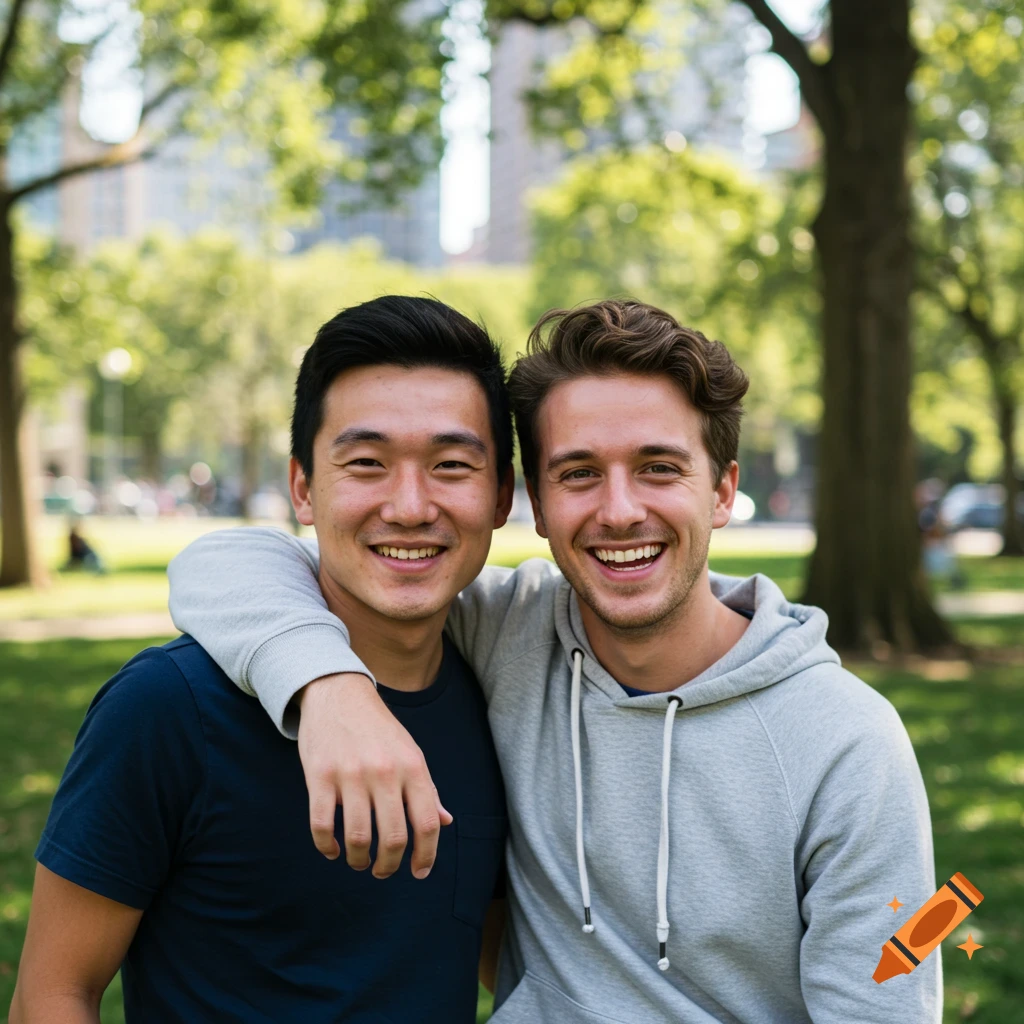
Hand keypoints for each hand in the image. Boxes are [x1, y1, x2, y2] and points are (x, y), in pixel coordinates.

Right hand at [297, 673, 452, 877]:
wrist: (339, 693)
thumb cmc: (379, 729)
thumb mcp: (411, 753)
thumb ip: (426, 790)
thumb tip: (444, 822)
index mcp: (413, 767)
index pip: (426, 823)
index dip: (426, 855)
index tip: (419, 871)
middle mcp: (385, 772)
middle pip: (393, 838)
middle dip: (389, 866)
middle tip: (383, 871)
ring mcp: (351, 775)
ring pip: (358, 838)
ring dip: (358, 860)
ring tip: (359, 862)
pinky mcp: (320, 776)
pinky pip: (322, 826)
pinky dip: (327, 847)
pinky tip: (333, 849)